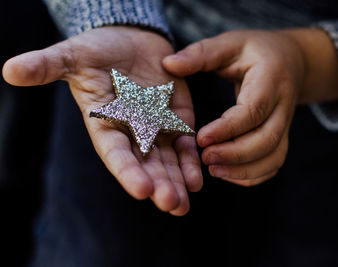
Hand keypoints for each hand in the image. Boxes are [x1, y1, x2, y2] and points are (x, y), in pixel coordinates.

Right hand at [2, 26, 201, 214]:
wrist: (130, 39)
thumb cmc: (97, 49)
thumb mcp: (72, 56)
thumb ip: (48, 66)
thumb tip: (10, 70)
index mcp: (105, 124)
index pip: (115, 152)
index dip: (127, 170)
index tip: (142, 189)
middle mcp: (131, 133)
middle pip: (145, 164)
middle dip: (158, 185)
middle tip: (172, 204)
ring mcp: (156, 129)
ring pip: (167, 161)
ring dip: (177, 182)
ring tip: (184, 204)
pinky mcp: (177, 119)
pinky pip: (185, 144)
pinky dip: (190, 161)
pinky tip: (198, 180)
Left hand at [163, 29, 337, 185]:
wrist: (289, 60)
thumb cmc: (255, 51)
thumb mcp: (230, 43)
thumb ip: (201, 53)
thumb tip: (168, 64)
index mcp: (271, 79)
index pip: (253, 110)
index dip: (228, 129)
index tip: (200, 139)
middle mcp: (283, 105)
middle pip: (267, 139)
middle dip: (235, 155)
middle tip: (205, 158)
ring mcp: (285, 124)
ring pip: (273, 157)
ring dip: (244, 170)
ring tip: (213, 170)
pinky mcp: (281, 136)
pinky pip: (273, 163)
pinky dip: (253, 175)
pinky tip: (227, 173)